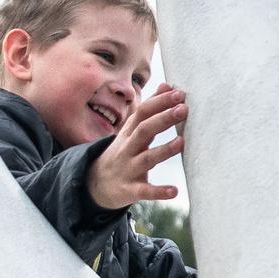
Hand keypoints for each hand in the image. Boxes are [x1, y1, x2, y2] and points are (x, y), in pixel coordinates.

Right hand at [88, 86, 186, 210]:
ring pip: (146, 158)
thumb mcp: (131, 130)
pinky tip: (174, 191)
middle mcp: (128, 148)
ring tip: (182, 142)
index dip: (160, 102)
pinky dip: (159, 191)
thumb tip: (167, 85)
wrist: (95, 184)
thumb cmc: (121, 153)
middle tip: (183, 109)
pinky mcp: (130, 190)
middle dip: (163, 119)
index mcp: (129, 133)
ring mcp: (128, 169)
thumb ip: (150, 109)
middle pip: (144, 131)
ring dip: (164, 150)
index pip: (143, 113)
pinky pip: (145, 191)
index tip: (179, 93)